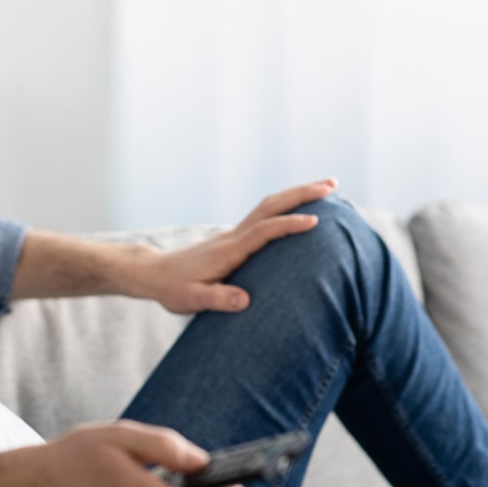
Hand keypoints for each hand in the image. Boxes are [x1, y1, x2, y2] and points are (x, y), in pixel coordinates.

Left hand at [142, 179, 337, 313]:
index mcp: (228, 250)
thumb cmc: (174, 289)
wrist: (155, 273)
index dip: (288, 225)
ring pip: (269, 206)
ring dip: (297, 194)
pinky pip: (265, 216)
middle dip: (301, 194)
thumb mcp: (191, 299)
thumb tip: (245, 300)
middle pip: (270, 207)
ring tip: (327, 188)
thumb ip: (217, 299)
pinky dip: (287, 206)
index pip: (263, 232)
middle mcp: (233, 237)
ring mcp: (234, 235)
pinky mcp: (235, 238)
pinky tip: (302, 210)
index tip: (315, 221)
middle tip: (332, 185)